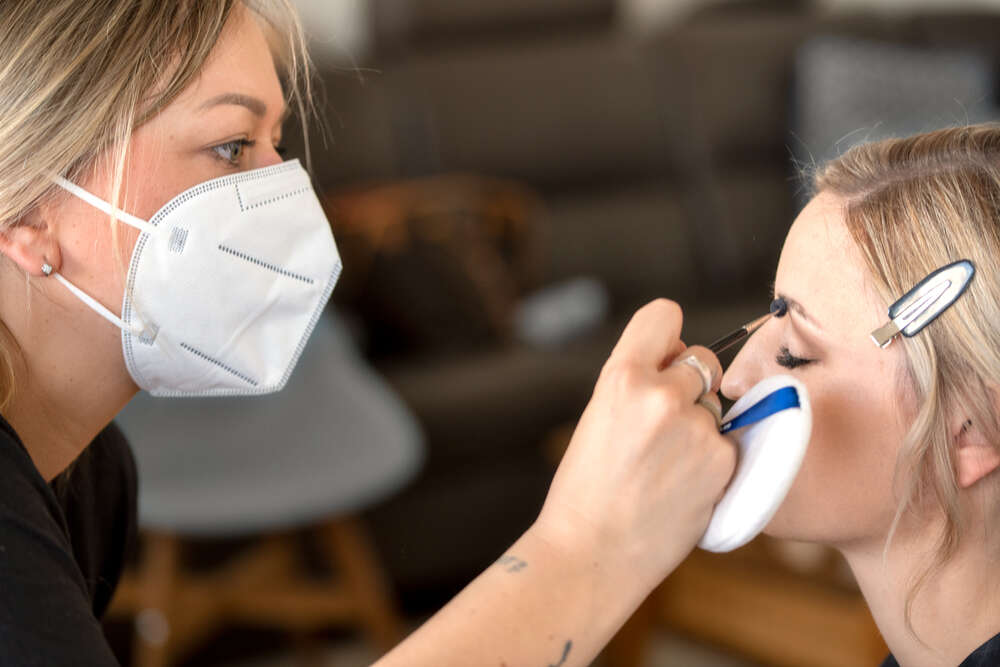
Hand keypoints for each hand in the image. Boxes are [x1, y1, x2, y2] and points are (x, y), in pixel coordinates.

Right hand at [533, 299, 735, 593]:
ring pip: (716, 404)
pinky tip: (681, 484)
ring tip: (665, 464)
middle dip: (690, 383)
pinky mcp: (722, 461)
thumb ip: (638, 380)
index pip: (665, 315)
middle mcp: (662, 394)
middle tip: (662, 424)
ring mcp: (696, 428)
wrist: (593, 551)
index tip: (665, 356)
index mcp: (621, 375)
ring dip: (701, 424)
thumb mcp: (599, 414)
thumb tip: (683, 358)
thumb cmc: (587, 487)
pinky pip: (727, 441)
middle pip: (703, 359)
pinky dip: (712, 459)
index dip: (668, 336)